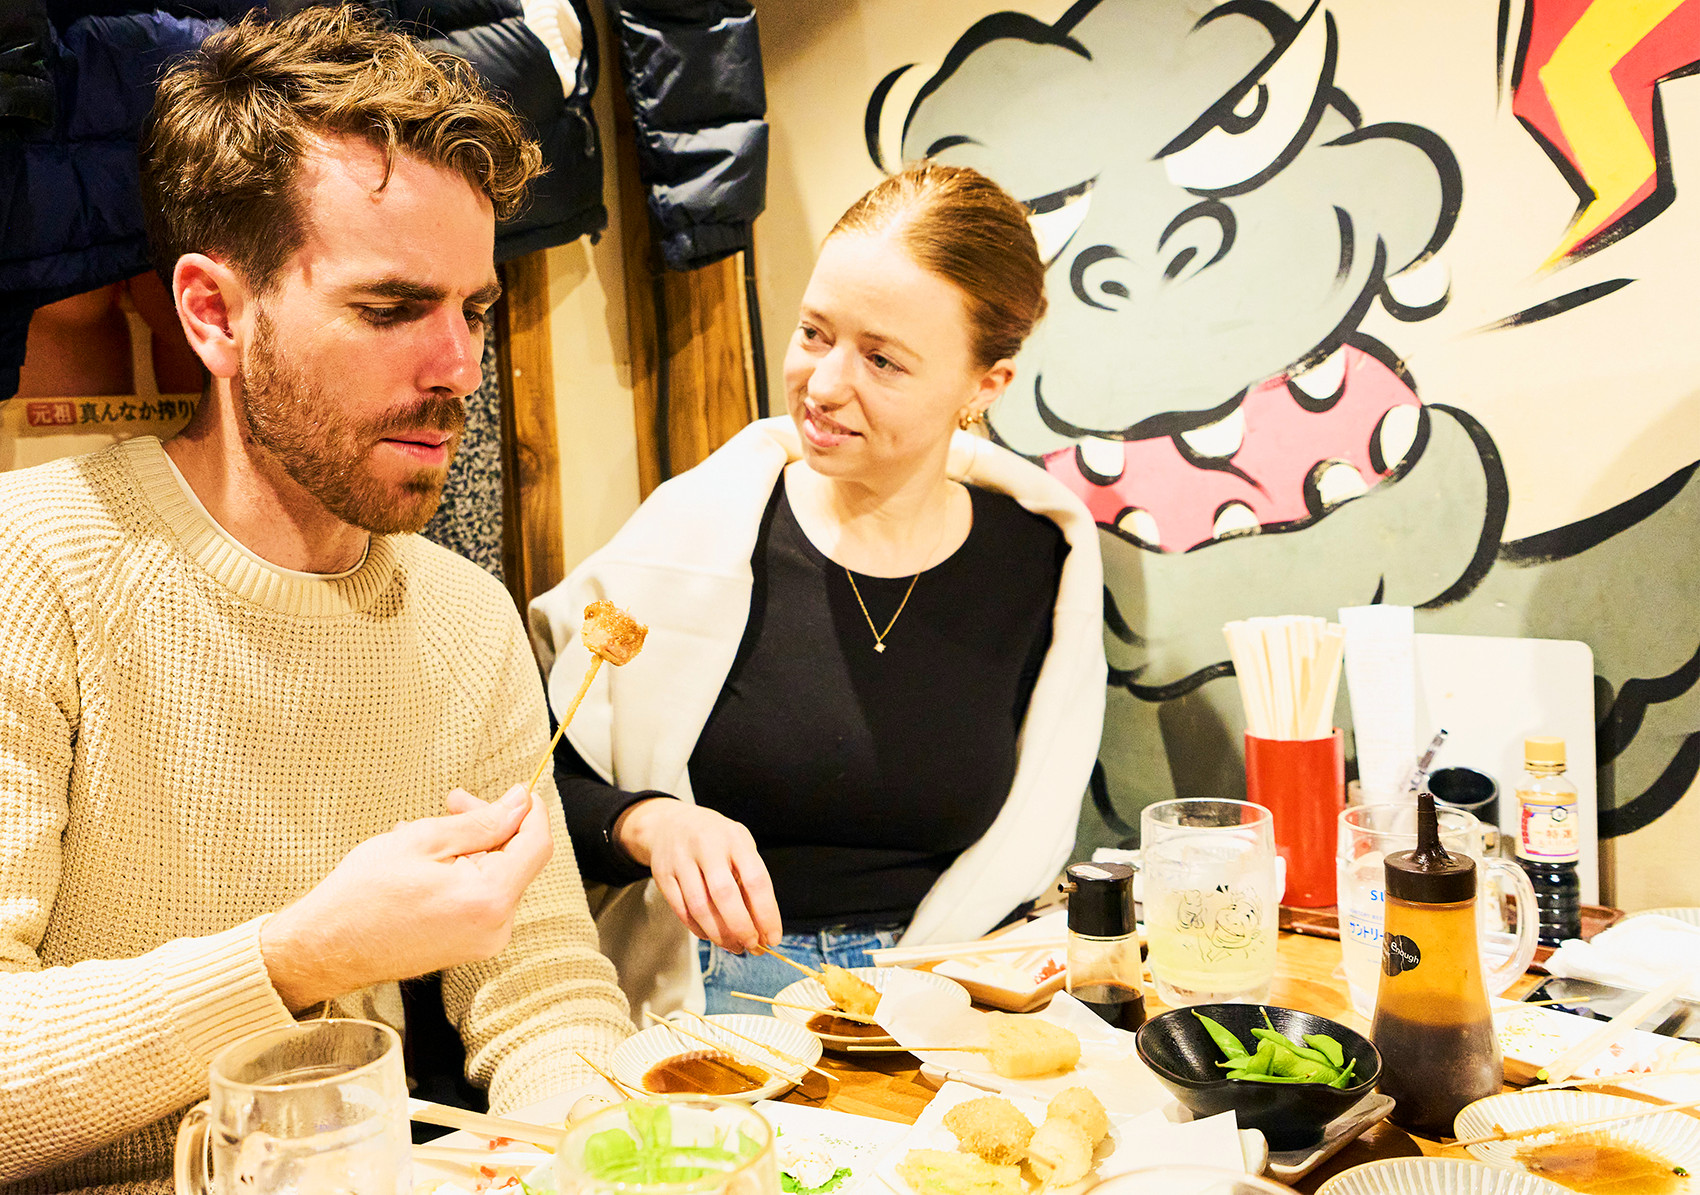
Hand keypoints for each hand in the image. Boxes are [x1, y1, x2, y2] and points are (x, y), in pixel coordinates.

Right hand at [260, 784, 554, 1010]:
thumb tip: (520, 803)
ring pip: (497, 877)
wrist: (324, 948)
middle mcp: (495, 928)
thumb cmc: (362, 896)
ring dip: (470, 847)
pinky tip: (427, 860)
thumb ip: (482, 821)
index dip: (530, 811)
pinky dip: (462, 872)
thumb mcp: (424, 840)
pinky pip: (480, 897)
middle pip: (517, 860)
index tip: (515, 790)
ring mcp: (483, 942)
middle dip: (491, 825)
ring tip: (424, 832)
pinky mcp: (468, 947)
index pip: (536, 845)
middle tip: (454, 800)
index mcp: (489, 900)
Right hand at [615, 798, 780, 952]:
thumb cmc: (716, 841)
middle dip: (741, 927)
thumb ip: (750, 880)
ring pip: (699, 907)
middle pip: (725, 895)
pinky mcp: (662, 874)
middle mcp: (707, 846)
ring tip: (734, 946)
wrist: (670, 823)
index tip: (773, 938)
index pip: (755, 880)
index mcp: (735, 839)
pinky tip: (711, 936)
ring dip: (719, 934)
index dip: (767, 914)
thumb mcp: (739, 847)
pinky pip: (681, 910)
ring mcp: (681, 860)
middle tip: (751, 946)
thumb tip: (763, 926)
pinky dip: (698, 929)